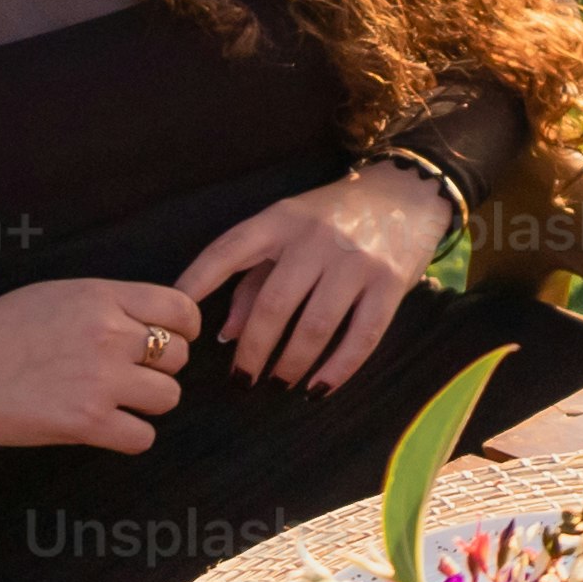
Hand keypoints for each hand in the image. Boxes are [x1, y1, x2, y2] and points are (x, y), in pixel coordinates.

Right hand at [0, 277, 208, 454]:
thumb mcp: (59, 295)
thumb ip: (110, 303)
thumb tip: (156, 320)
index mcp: (102, 298)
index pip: (181, 310)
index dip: (183, 329)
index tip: (168, 341)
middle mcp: (109, 335)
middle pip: (179, 356)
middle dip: (159, 368)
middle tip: (127, 375)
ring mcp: (101, 380)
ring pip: (168, 397)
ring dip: (146, 403)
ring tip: (113, 400)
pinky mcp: (87, 422)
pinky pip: (143, 436)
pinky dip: (129, 436)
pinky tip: (104, 426)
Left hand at [186, 167, 459, 390]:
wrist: (405, 193)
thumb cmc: (332, 218)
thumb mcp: (286, 232)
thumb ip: (252, 279)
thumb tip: (224, 335)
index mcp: (280, 220)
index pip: (228, 252)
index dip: (197, 285)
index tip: (177, 323)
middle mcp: (315, 239)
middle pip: (273, 305)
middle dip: (252, 352)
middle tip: (242, 382)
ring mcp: (356, 261)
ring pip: (315, 326)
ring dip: (291, 365)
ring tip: (277, 386)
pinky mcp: (390, 283)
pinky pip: (362, 336)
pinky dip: (338, 369)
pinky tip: (318, 389)